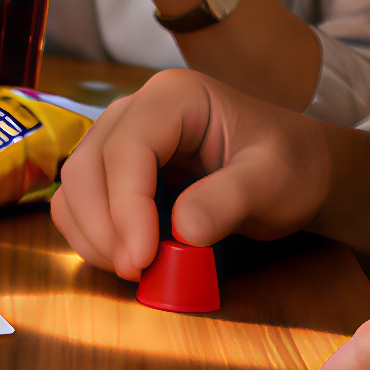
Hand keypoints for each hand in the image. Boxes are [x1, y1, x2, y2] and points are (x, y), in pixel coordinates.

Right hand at [49, 69, 333, 277]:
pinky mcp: (112, 169)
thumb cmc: (290, 165)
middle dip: (104, 227)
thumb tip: (182, 232)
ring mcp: (117, 137)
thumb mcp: (274, 180)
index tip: (142, 258)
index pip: (127, 150)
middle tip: (137, 271)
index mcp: (174, 97)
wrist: (296, 168)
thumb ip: (229, 199)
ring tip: (134, 268)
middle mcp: (134, 110)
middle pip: (87, 168)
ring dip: (92, 234)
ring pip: (73, 187)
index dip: (125, 208)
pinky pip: (79, 202)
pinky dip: (92, 235)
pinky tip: (126, 255)